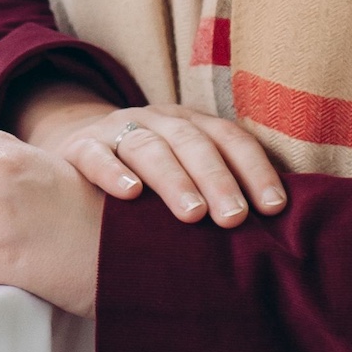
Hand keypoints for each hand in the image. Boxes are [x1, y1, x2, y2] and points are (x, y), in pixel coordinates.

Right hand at [12, 82, 286, 228]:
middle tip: (235, 218)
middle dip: (218, 180)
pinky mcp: (80, 147)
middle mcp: (159, 121)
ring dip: (174, 179)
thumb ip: (219, 189)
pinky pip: (96, 155)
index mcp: (192, 124)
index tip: (273, 208)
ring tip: (192, 214)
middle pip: (193, 143)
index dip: (254, 169)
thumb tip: (274, 230)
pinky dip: (113, 172)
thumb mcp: (184, 170)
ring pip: (149, 148)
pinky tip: (130, 193)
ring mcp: (118, 130)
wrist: (77, 145)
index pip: (230, 138)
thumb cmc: (148, 175)